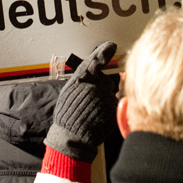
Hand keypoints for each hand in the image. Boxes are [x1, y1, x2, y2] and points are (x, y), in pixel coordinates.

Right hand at [44, 41, 117, 161]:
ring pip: (112, 92)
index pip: (97, 60)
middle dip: (102, 86)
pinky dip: (109, 108)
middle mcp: (98, 85)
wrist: (72, 136)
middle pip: (107, 79)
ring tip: (92, 109)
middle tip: (90, 98)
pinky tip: (98, 115)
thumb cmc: (67, 113)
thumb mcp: (70, 89)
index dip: (105, 51)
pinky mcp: (114, 110)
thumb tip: (93, 67)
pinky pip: (115, 104)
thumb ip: (83, 76)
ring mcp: (108, 97)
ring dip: (106, 98)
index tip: (111, 46)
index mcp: (84, 78)